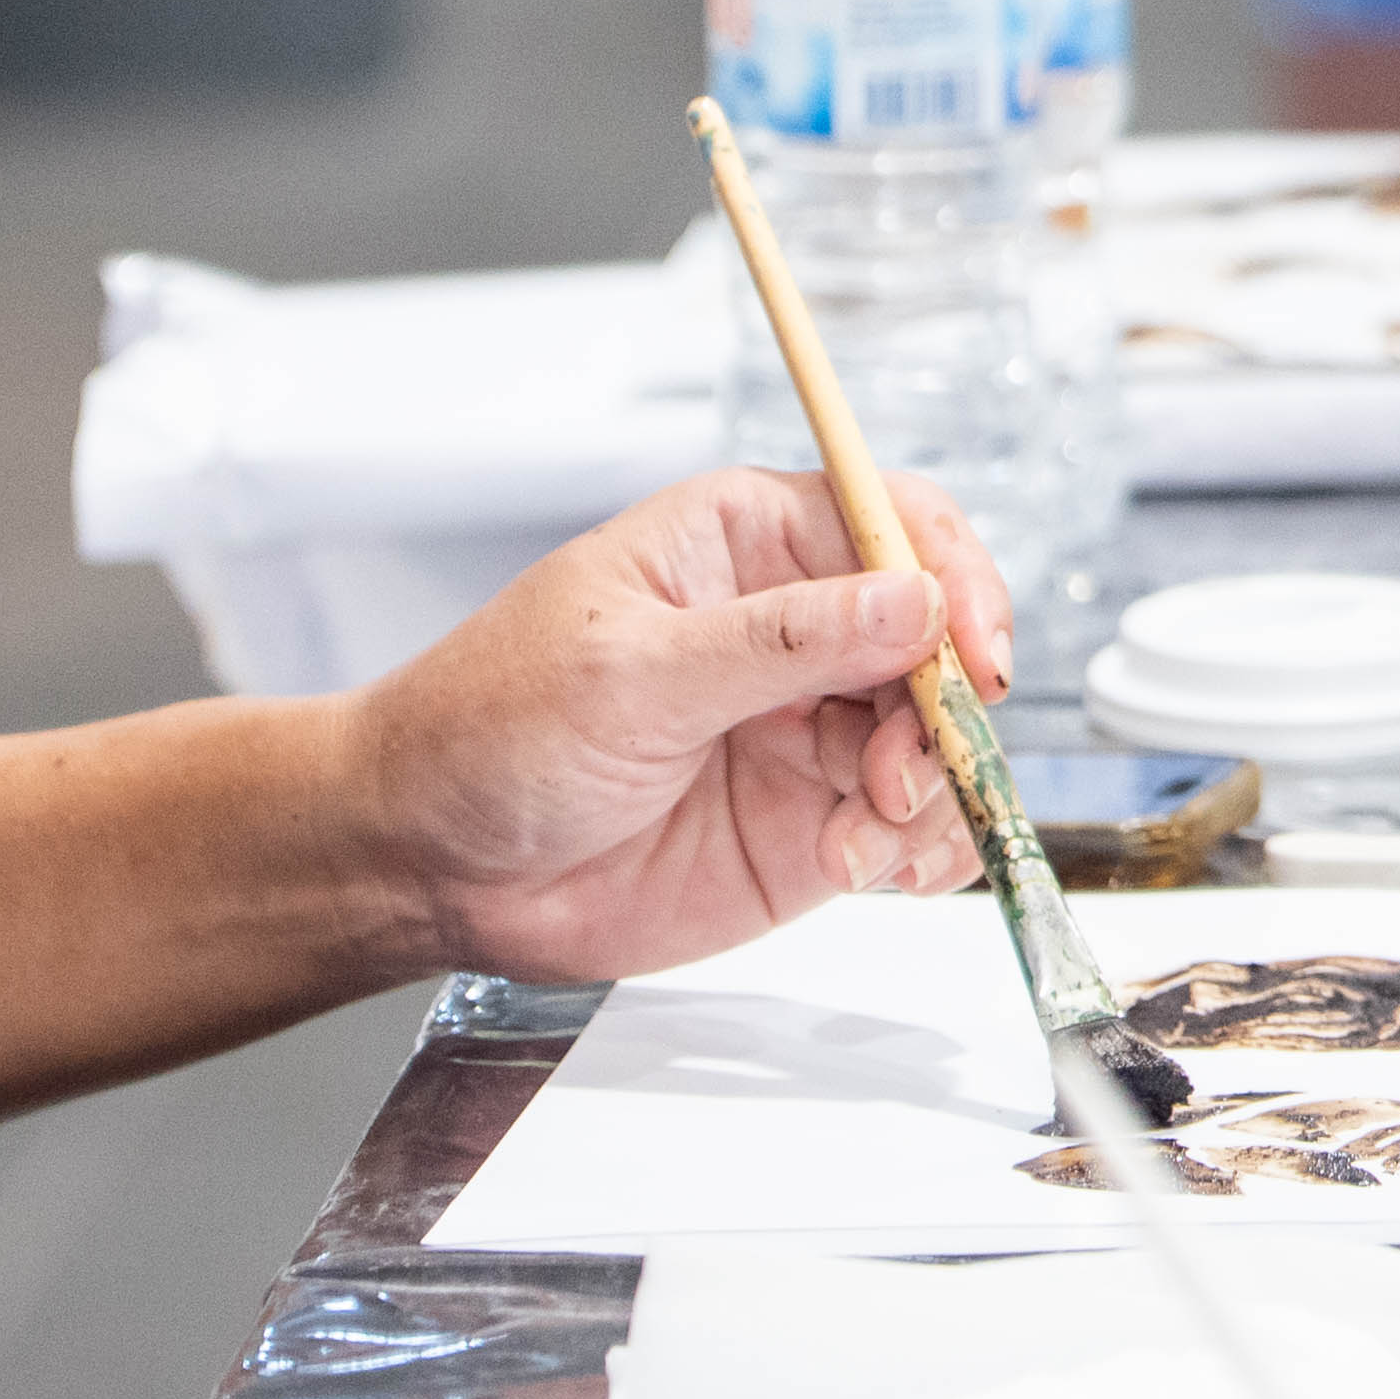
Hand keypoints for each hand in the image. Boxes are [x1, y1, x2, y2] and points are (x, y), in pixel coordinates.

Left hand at [355, 470, 1009, 985]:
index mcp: (745, 545)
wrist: (425, 864)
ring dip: (928, 793)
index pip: (895, 526)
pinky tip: (873, 871)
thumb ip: (780, 644)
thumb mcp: (629, 673)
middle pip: (936, 643)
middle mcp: (793, 631)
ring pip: (935, 743)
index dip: (954, 581)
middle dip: (943, 712)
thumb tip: (912, 602)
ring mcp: (805, 731)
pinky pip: (910, 830)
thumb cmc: (488, 729)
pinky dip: (920, 853)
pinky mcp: (807, 826)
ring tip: (860, 841)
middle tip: (899, 775)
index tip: (974, 654)